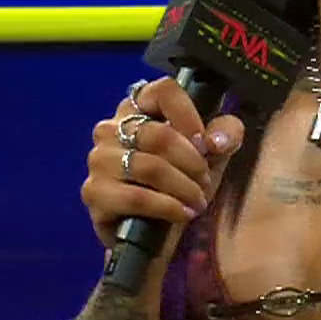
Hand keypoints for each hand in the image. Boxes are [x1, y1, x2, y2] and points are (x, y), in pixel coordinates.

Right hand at [80, 77, 245, 250]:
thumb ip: (226, 134)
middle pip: (158, 134)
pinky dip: (167, 207)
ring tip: (197, 200)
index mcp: (139, 108)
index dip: (190, 115)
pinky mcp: (94, 192)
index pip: (164, 90)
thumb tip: (215, 141)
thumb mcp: (214, 153)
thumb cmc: (183, 180)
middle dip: (192, 162)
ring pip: (149, 167)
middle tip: (204, 180)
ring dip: (182, 186)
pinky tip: (183, 213)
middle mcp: (111, 128)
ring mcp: (99, 160)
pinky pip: (135, 197)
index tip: (205, 143)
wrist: (161, 229)